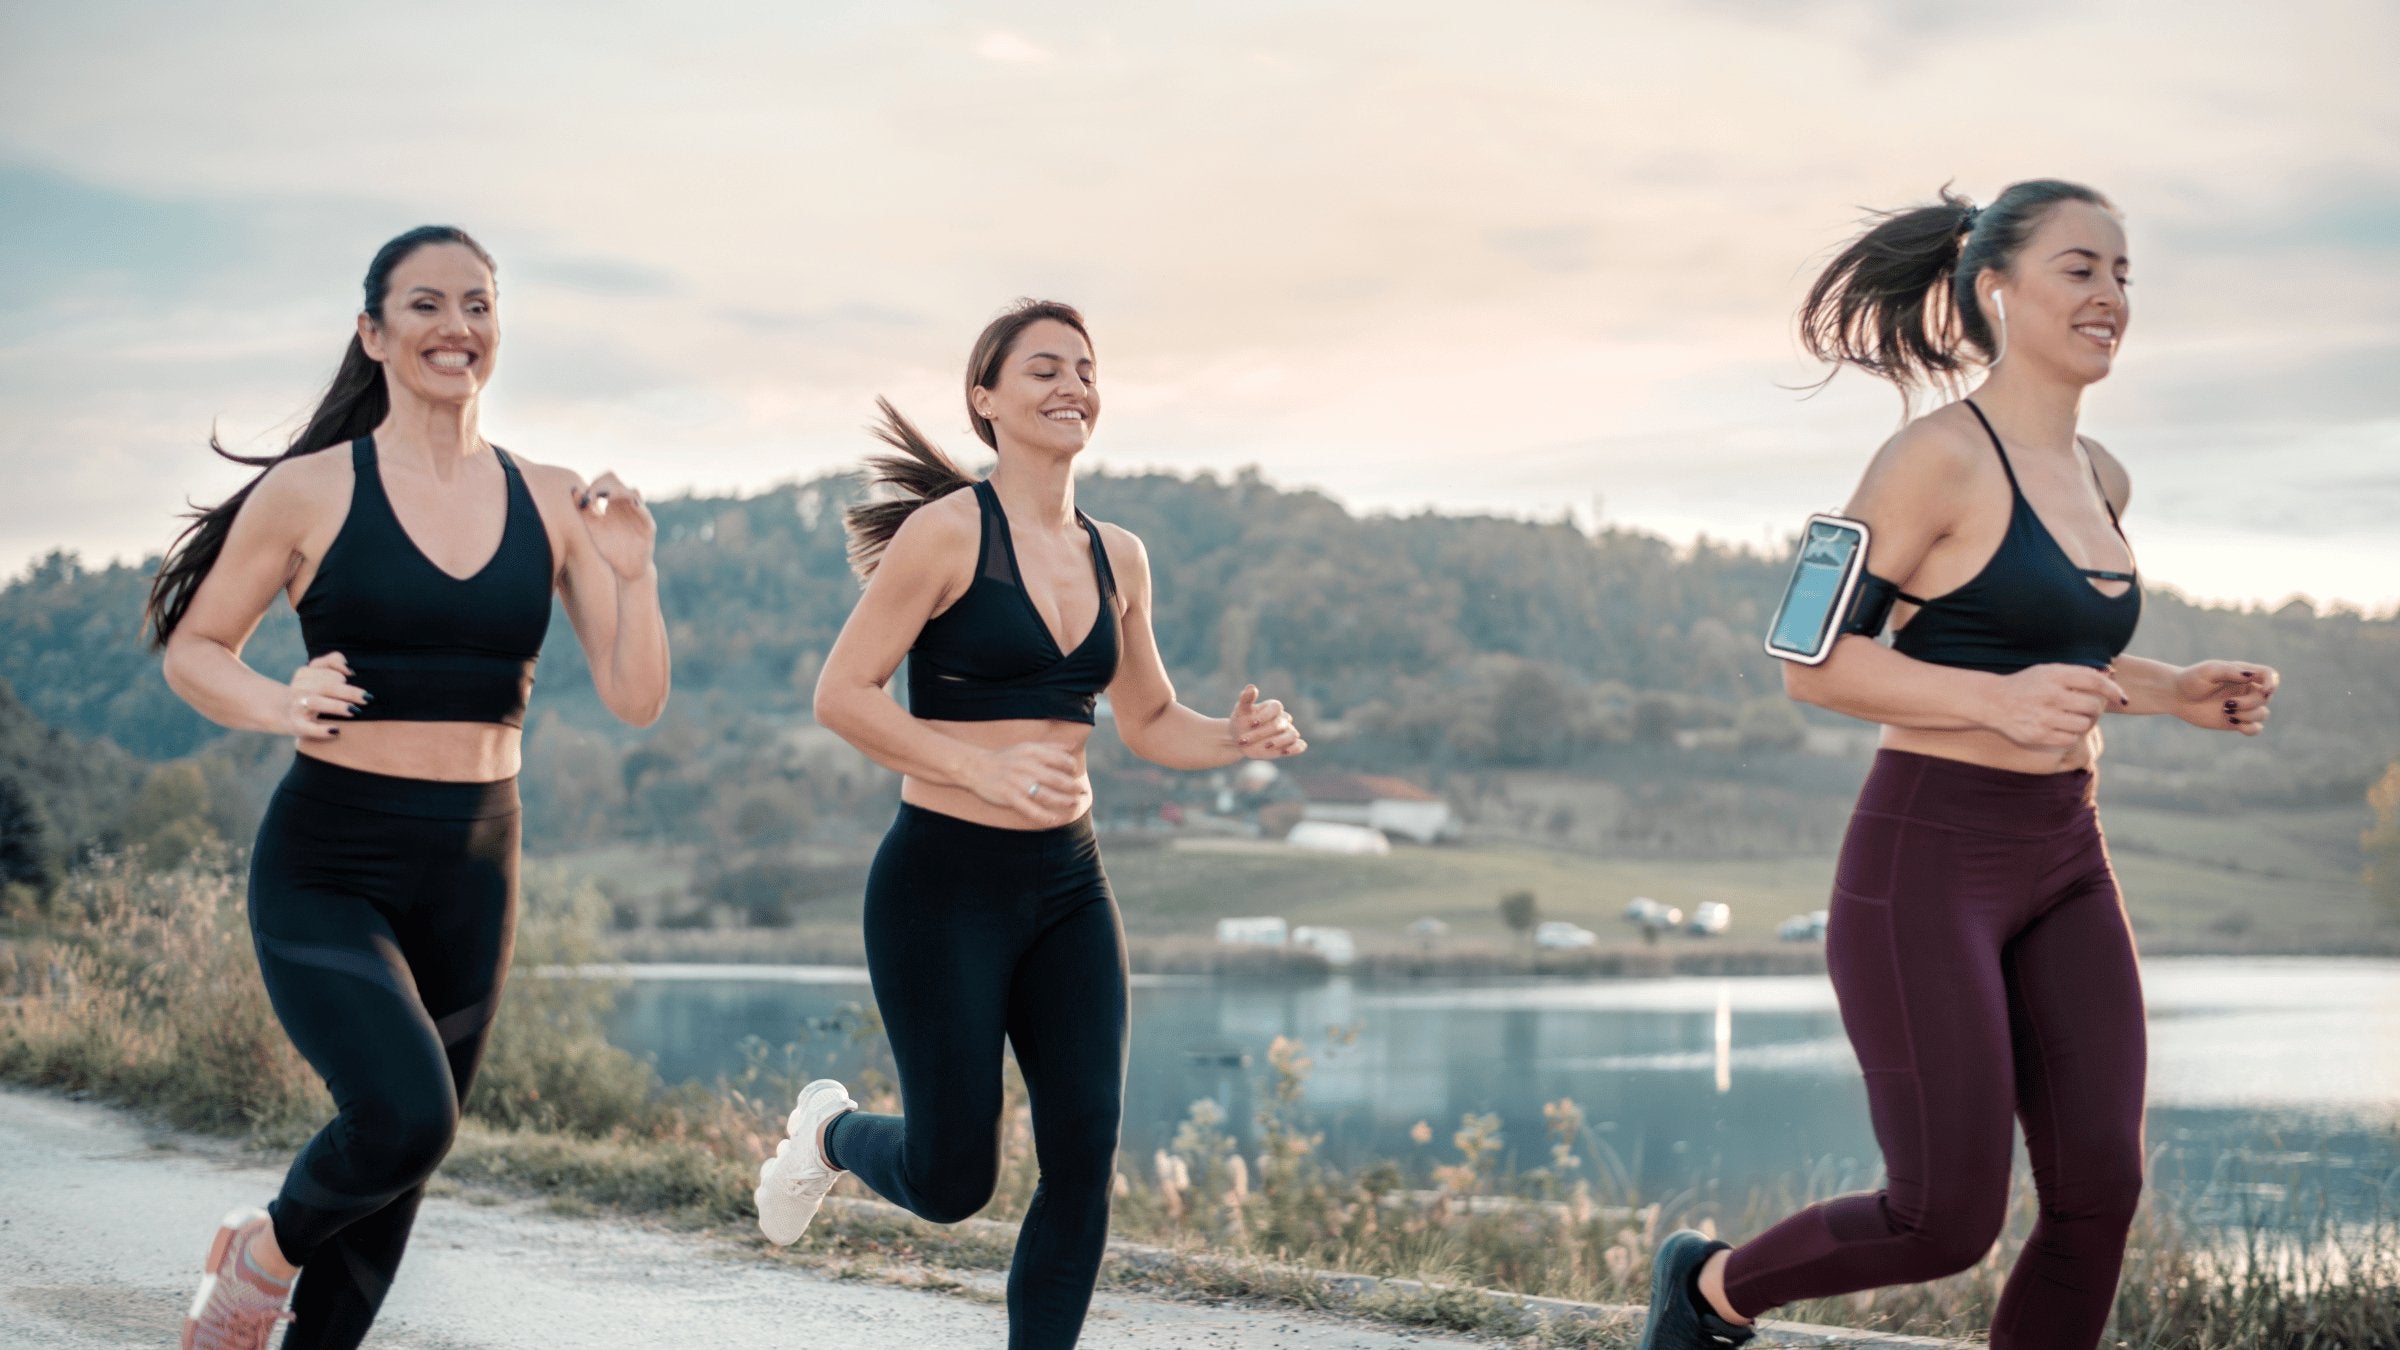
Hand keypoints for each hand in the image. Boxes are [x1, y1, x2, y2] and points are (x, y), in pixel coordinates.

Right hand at [285, 652, 367, 740]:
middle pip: (325, 687)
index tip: (355, 681)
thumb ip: (333, 661)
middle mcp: (298, 689)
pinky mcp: (297, 725)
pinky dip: (321, 730)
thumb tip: (349, 669)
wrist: (286, 712)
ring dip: (336, 706)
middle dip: (348, 692)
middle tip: (367, 698)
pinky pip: (308, 728)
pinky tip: (336, 731)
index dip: (341, 676)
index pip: (325, 671)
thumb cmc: (312, 691)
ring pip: (316, 703)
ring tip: (355, 711)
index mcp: (304, 674)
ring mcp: (296, 707)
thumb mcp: (317, 672)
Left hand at [576, 472, 656, 580]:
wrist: (624, 570)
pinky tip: (623, 509)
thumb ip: (584, 511)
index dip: (595, 485)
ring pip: (632, 492)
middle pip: (616, 481)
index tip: (586, 499)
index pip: (605, 481)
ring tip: (607, 497)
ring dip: (619, 492)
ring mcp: (638, 513)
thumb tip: (574, 490)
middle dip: (604, 485)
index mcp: (613, 503)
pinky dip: (634, 506)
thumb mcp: (592, 529)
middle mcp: (626, 504)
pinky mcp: (647, 526)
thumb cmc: (607, 549)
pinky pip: (643, 511)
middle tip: (594, 495)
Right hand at [967, 742, 1085, 824]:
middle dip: (1073, 787)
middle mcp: (1026, 766)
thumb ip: (1051, 746)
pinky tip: (1055, 820)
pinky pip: (1031, 809)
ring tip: (1074, 804)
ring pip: (1047, 795)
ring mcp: (1018, 783)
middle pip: (1057, 779)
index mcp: (1032, 752)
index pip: (1060, 759)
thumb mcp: (1027, 746)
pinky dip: (1044, 816)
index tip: (1074, 772)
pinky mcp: (1010, 797)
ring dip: (1064, 801)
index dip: (1071, 767)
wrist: (975, 767)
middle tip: (1083, 792)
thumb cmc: (1005, 757)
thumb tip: (1073, 745)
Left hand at [1231, 684, 1305, 758]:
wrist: (1239, 739)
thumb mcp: (1240, 710)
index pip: (1276, 708)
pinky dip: (1296, 748)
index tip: (1252, 724)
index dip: (1265, 716)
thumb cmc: (1241, 721)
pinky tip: (1286, 751)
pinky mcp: (1289, 745)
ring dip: (1279, 741)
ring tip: (1265, 746)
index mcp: (1273, 708)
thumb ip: (1246, 698)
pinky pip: (1300, 745)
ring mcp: (1287, 732)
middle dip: (1262, 733)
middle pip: (1280, 724)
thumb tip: (1251, 687)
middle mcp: (1283, 719)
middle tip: (1244, 740)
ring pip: (1292, 735)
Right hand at [1984, 664, 2126, 749]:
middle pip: (2093, 706)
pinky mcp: (2039, 735)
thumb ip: (2077, 672)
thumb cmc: (2026, 685)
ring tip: (2072, 718)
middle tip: (2086, 708)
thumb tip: (2110, 674)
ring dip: (2084, 723)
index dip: (2113, 690)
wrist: (1993, 702)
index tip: (2121, 698)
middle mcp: (2050, 695)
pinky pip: (2071, 738)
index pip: (2094, 681)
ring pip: (2085, 724)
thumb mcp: (2048, 671)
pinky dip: (2071, 735)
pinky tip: (2061, 728)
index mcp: (2054, 675)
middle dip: (2095, 708)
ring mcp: (2045, 717)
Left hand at [2172, 660, 2277, 735]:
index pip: (2269, 675)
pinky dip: (2249, 728)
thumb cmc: (2192, 679)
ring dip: (2248, 715)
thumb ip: (2230, 671)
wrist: (2177, 696)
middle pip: (2266, 698)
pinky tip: (2232, 722)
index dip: (2273, 683)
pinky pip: (2256, 729)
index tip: (2266, 691)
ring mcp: (2243, 706)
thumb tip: (2251, 675)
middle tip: (2227, 704)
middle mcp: (2247, 690)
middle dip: (2250, 703)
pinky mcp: (2236, 721)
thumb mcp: (2209, 671)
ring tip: (2226, 711)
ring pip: (2263, 714)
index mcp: (2244, 674)